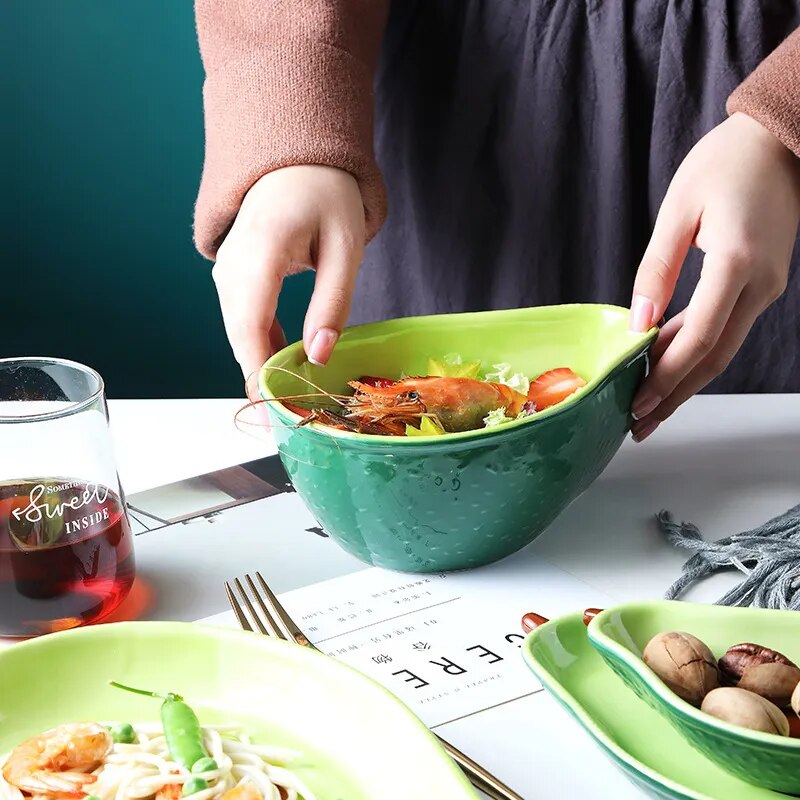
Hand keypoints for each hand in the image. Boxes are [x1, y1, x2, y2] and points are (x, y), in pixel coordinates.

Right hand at [212, 165, 364, 396]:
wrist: (296, 165)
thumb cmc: (327, 197)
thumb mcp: (345, 247)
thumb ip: (332, 303)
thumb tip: (318, 357)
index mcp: (262, 249)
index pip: (250, 323)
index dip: (259, 371)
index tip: (276, 410)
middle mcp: (232, 263)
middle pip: (238, 335)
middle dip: (260, 379)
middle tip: (289, 418)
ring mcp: (226, 270)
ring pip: (237, 332)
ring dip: (260, 365)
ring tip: (290, 398)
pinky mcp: (231, 278)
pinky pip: (241, 321)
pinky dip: (260, 346)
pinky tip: (284, 366)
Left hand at [629, 112, 799, 440]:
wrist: (779, 139)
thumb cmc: (725, 162)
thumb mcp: (678, 209)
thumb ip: (656, 269)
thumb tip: (638, 321)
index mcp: (738, 263)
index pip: (700, 337)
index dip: (667, 375)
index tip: (637, 402)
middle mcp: (761, 284)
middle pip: (714, 357)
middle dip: (675, 394)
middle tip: (640, 424)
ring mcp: (767, 286)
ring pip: (722, 347)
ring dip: (685, 379)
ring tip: (650, 406)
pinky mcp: (762, 283)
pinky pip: (726, 327)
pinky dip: (696, 350)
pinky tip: (667, 364)